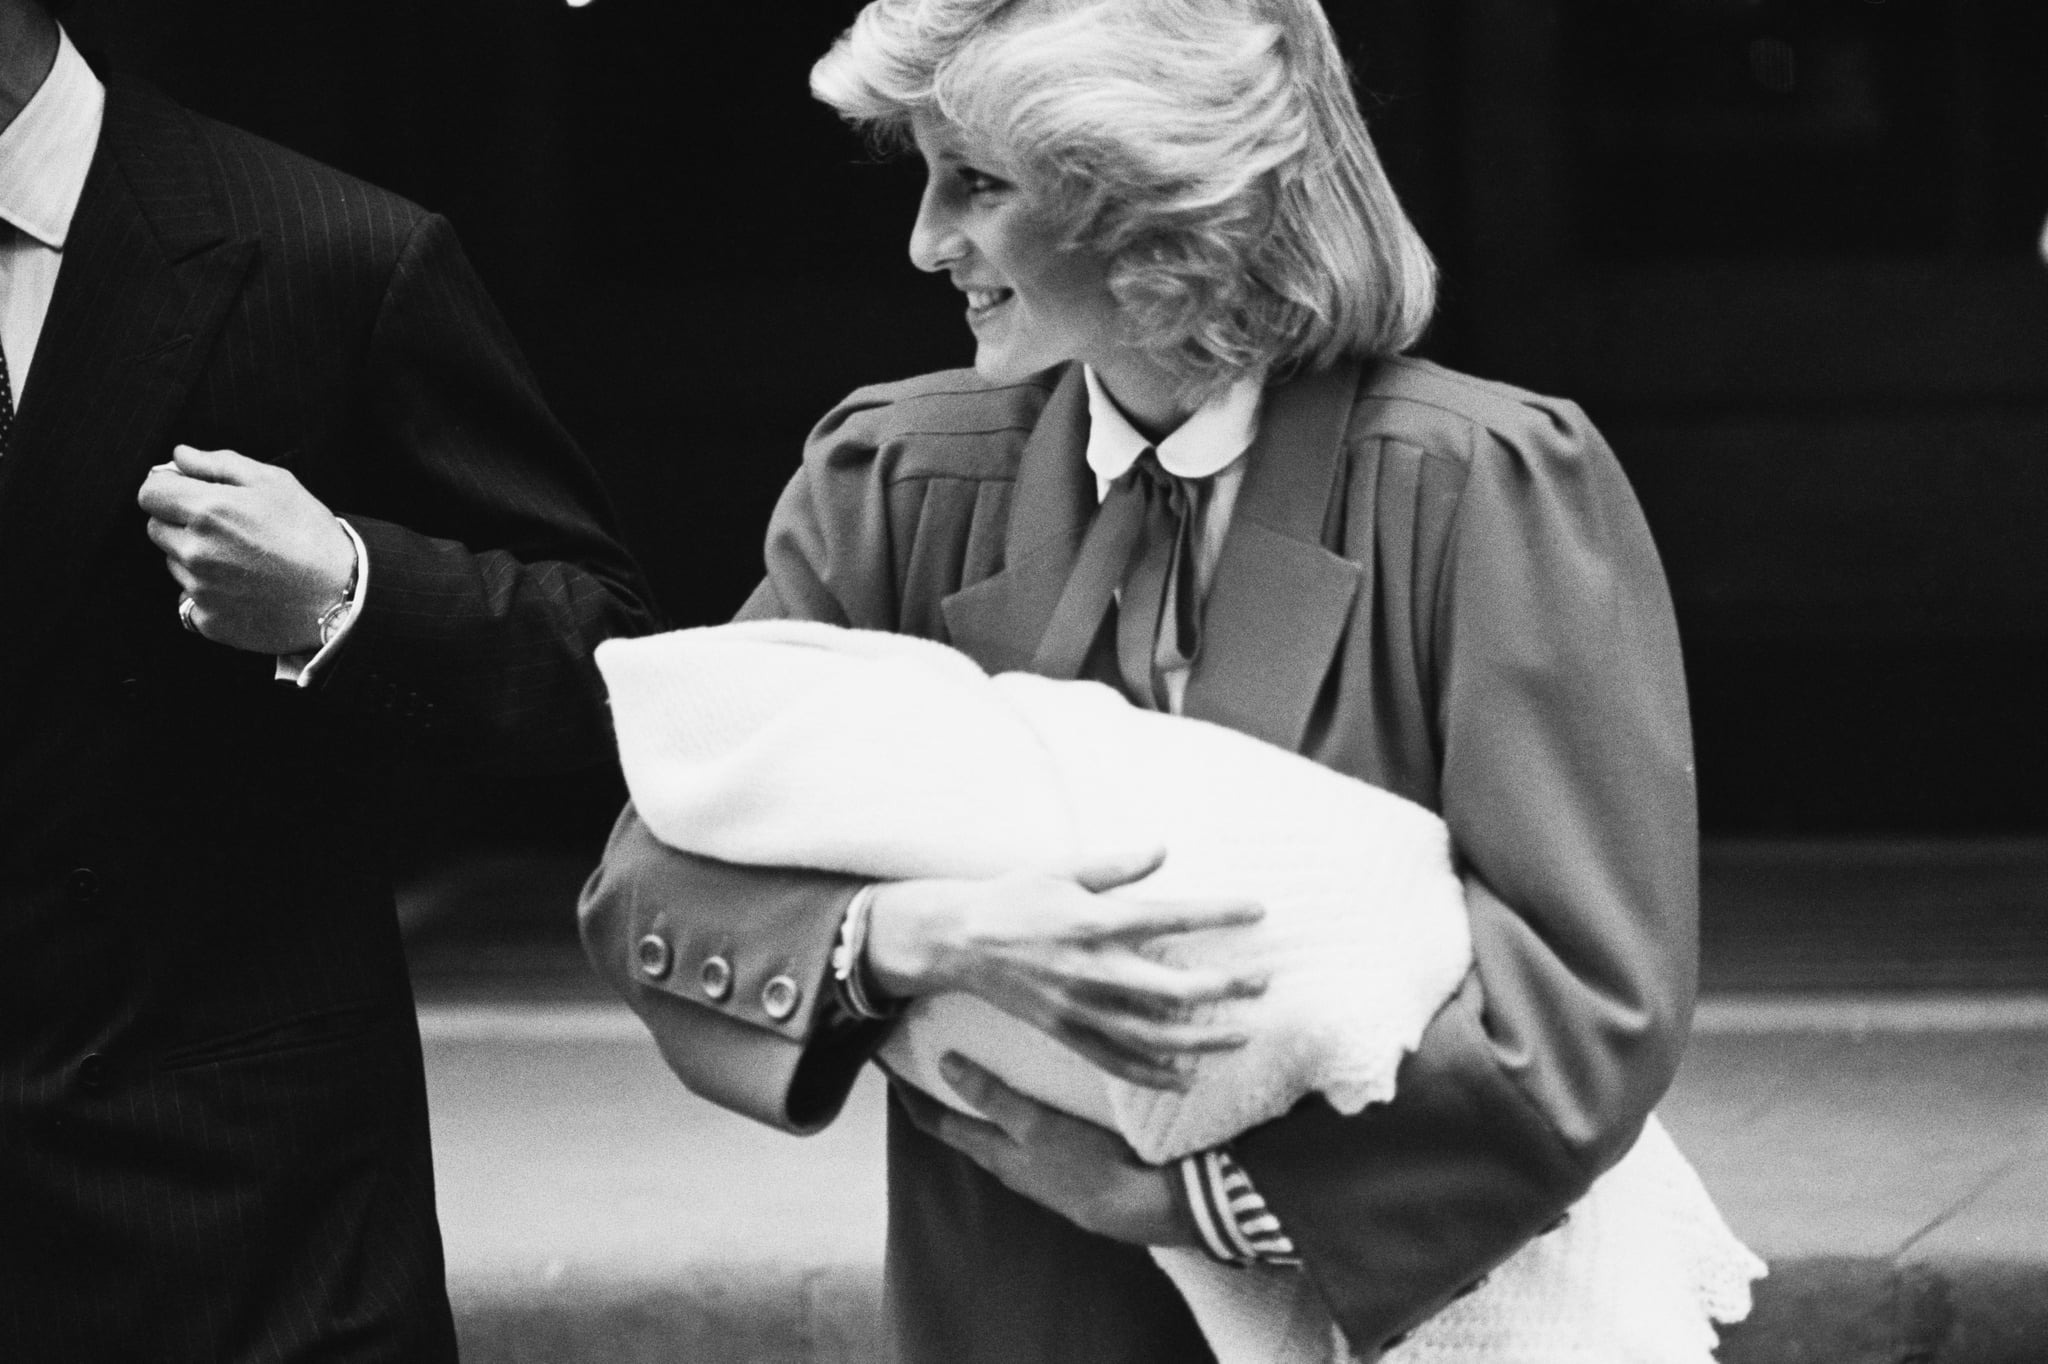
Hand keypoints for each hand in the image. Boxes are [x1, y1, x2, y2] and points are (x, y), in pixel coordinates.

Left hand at [138, 445, 354, 653]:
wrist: (342, 595)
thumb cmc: (312, 534)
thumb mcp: (275, 482)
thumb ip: (219, 464)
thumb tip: (180, 456)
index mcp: (208, 510)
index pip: (149, 492)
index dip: (167, 488)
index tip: (187, 492)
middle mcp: (195, 551)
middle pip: (156, 528)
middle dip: (181, 522)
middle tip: (227, 527)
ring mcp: (199, 590)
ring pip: (175, 564)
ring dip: (196, 557)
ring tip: (243, 559)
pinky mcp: (209, 620)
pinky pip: (191, 600)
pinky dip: (211, 592)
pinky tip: (246, 587)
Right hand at [865, 848, 1265, 1091]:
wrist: (957, 941)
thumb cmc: (1013, 897)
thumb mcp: (1062, 868)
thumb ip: (1116, 865)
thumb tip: (1163, 850)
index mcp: (1095, 921)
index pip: (1172, 917)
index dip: (1219, 914)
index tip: (1258, 911)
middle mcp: (1093, 970)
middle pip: (1175, 988)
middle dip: (1225, 988)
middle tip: (1262, 982)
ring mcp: (1080, 1008)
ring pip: (1153, 1036)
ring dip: (1202, 1039)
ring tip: (1241, 1035)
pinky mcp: (1066, 1032)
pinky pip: (1116, 1062)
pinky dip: (1153, 1075)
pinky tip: (1186, 1078)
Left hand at [898, 1053, 1199, 1247]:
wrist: (1136, 1205)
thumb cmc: (1085, 1163)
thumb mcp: (1036, 1124)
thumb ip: (992, 1096)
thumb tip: (945, 1063)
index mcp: (992, 1151)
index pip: (935, 1122)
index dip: (909, 1096)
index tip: (887, 1067)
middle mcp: (1004, 1163)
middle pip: (957, 1127)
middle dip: (936, 1096)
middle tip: (921, 1058)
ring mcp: (1030, 1168)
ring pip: (988, 1132)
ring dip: (970, 1104)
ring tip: (966, 1069)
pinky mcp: (1056, 1166)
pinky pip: (1017, 1135)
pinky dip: (1004, 1111)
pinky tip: (1021, 1097)